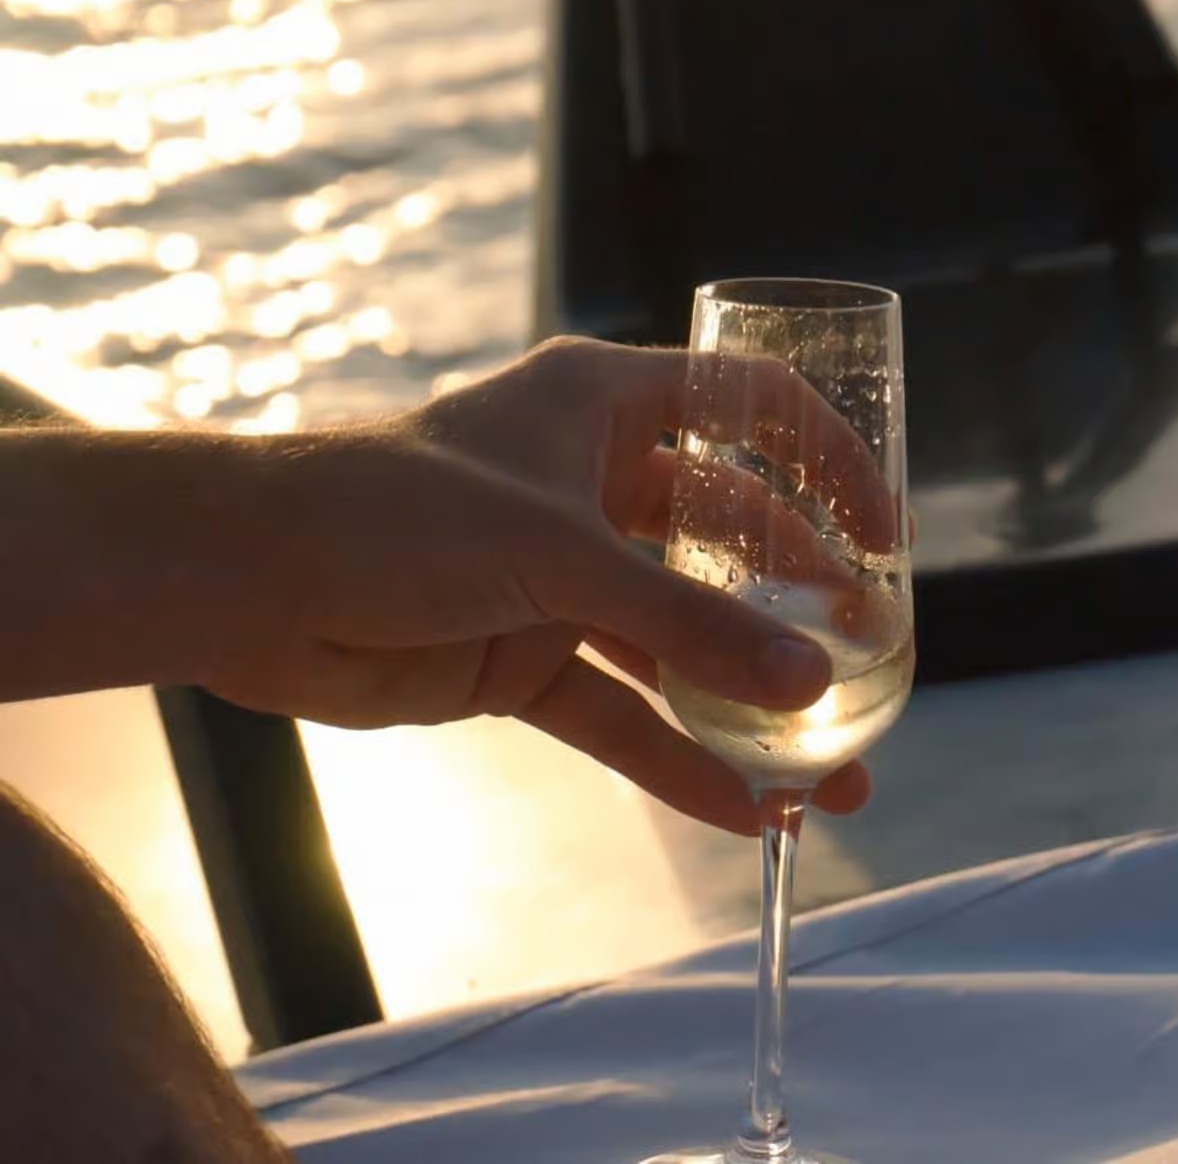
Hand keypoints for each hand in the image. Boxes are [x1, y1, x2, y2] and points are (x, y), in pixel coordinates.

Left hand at [199, 338, 875, 833]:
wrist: (252, 583)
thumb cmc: (398, 512)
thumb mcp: (561, 555)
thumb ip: (687, 621)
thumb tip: (811, 681)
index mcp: (605, 406)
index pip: (749, 411)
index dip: (827, 462)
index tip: (884, 535)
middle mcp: (594, 486)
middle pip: (730, 545)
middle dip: (799, 613)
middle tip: (869, 677)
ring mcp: (562, 577)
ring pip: (679, 644)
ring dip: (748, 710)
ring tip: (833, 779)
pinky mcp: (524, 656)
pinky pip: (618, 711)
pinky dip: (673, 759)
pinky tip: (742, 811)